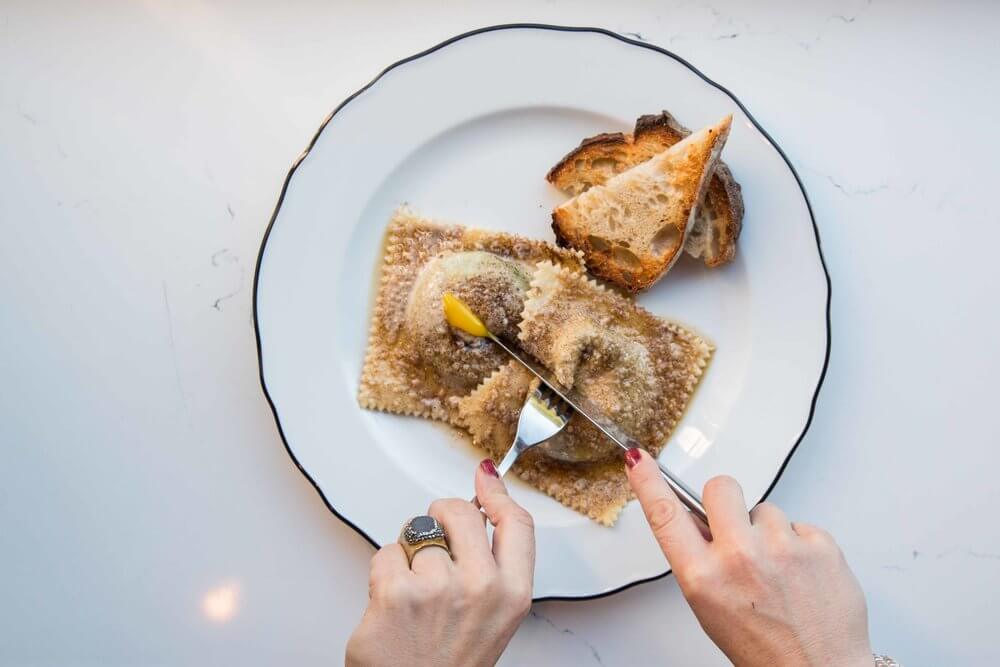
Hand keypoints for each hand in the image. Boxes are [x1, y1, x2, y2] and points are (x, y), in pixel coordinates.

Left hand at [345, 460, 534, 666]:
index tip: (485, 478)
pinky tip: (391, 602)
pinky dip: (383, 573)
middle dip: (439, 516)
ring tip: (413, 595)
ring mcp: (438, 587)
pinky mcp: (396, 590)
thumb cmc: (447, 664)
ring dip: (409, 556)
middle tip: (432, 540)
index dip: (497, 494)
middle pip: (460, 512)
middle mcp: (481, 588)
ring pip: (418, 534)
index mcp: (512, 594)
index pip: (516, 523)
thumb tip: (483, 508)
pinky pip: (387, 552)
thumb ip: (492, 566)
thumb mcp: (492, 618)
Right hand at [624, 448, 871, 666]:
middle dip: (725, 501)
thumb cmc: (763, 647)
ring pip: (766, 509)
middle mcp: (740, 557)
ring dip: (768, 532)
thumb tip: (699, 521)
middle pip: (721, 487)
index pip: (665, 515)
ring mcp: (782, 548)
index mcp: (704, 577)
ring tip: (778, 571)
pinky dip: (800, 545)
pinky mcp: (818, 545)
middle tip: (738, 529)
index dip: (648, 482)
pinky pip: (800, 524)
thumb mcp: (710, 607)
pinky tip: (801, 575)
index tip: (639, 459)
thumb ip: (700, 561)